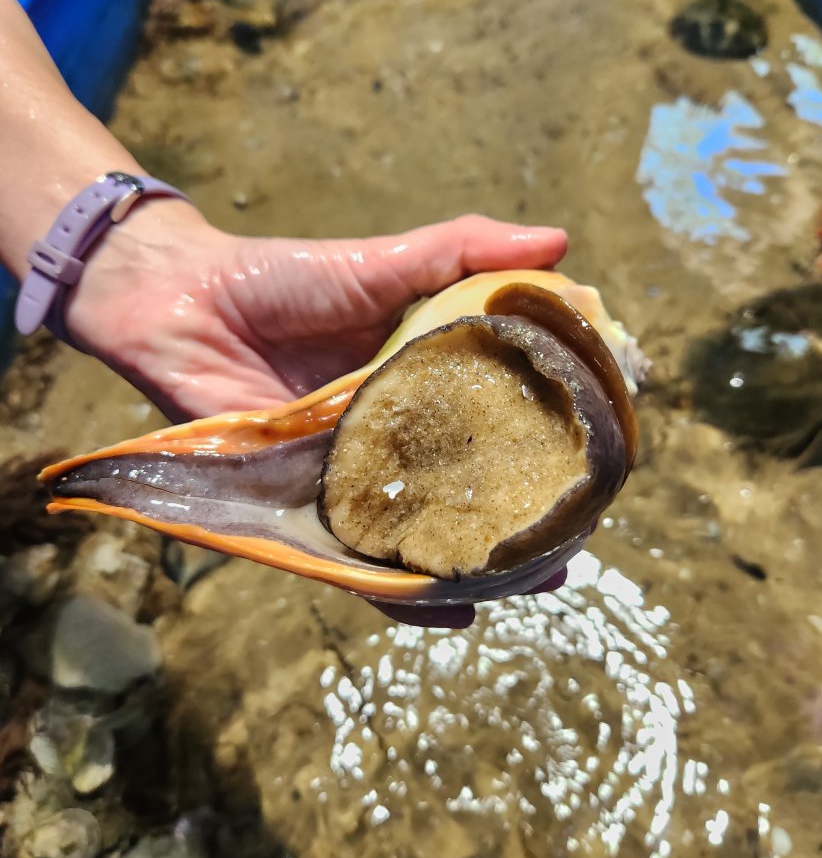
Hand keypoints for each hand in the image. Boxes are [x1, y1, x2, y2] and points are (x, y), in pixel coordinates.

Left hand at [65, 201, 568, 626]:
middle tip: (569, 549)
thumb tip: (560, 244)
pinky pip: (356, 559)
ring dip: (476, 566)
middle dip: (521, 525)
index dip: (548, 450)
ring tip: (531, 584)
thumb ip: (465, 252)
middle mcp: (400, 438)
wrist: (187, 303)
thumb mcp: (387, 261)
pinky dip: (398, 593)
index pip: (502, 424)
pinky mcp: (309, 505)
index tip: (597, 470)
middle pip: (470, 492)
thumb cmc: (288, 278)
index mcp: (427, 383)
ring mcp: (357, 477)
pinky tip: (448, 613)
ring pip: (424, 535)